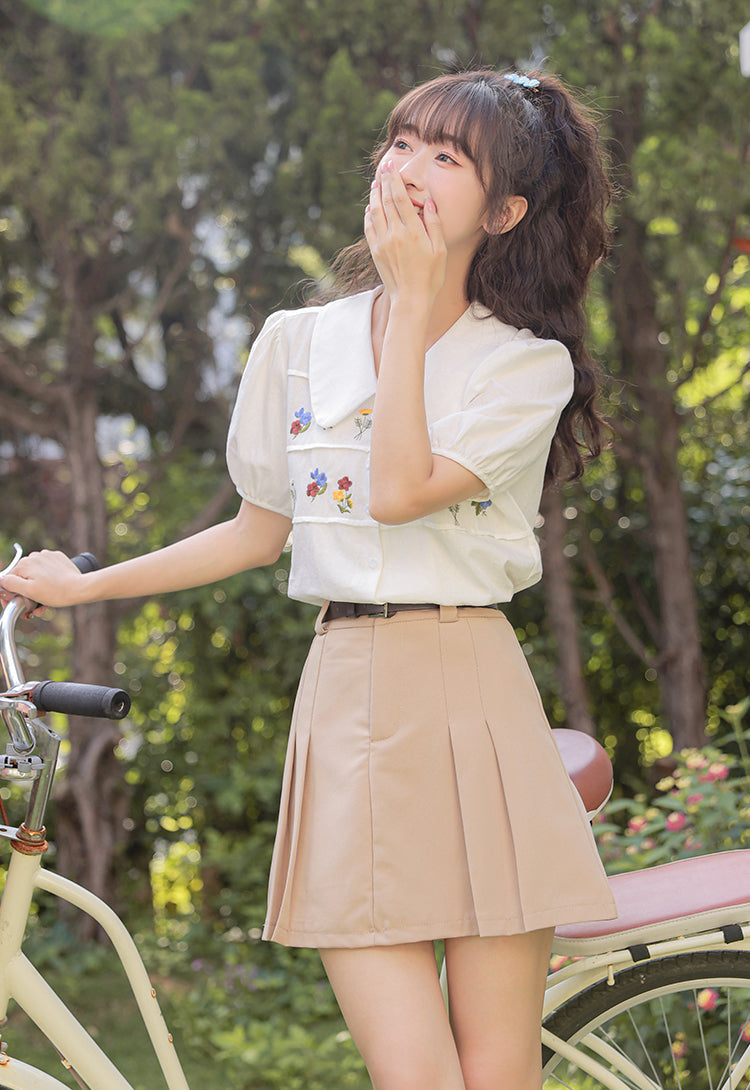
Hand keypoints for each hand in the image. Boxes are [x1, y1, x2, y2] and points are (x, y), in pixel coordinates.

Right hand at [0, 550, 84, 609]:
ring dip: (36, 588)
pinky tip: (52, 589)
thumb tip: (1, 580)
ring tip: (45, 601)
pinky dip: (47, 580)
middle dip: (26, 593)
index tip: (17, 606)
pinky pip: (46, 570)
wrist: (80, 588)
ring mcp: (46, 556)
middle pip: (23, 577)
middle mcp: (34, 556)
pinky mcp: (57, 558)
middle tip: (33, 607)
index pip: (9, 579)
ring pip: (35, 575)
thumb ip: (11, 583)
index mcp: (24, 564)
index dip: (11, 595)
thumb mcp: (29, 591)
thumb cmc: (55, 592)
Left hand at [364, 160, 445, 302]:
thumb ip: (434, 224)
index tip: (392, 167)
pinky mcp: (376, 252)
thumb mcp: (440, 250)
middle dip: (384, 181)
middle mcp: (395, 234)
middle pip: (385, 201)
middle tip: (383, 167)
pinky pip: (369, 228)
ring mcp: (383, 243)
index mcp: (413, 231)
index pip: (400, 198)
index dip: (394, 180)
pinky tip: (370, 209)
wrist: (410, 299)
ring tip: (375, 184)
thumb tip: (429, 202)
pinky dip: (368, 216)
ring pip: (374, 212)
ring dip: (374, 196)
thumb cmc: (430, 276)